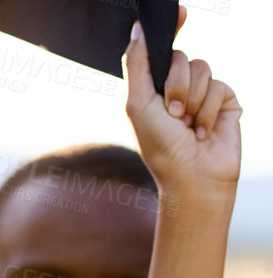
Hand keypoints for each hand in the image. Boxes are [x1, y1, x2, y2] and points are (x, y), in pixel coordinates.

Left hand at [125, 7, 241, 200]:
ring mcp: (203, 93)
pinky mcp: (226, 101)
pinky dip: (209, 109)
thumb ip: (137, 66)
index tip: (180, 12)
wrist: (193, 177)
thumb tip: (137, 30)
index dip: (170, 29)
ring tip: (187, 125)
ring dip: (192, 98)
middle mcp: (178, 88)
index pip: (161, 51)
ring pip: (203, 68)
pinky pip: (220, 85)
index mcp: (153, 89)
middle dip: (175, 84)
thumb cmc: (160, 147)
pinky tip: (204, 130)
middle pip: (181, 57)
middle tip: (172, 114)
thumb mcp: (138, 104)